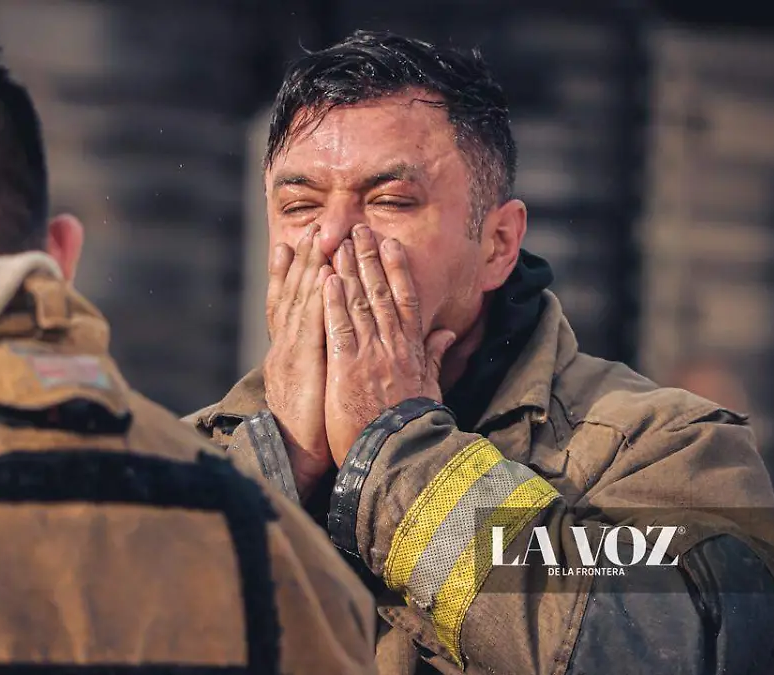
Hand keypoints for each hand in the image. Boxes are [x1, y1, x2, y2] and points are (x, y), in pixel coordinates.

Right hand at [264, 224, 334, 498]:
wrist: (294, 460)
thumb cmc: (314, 431)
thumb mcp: (319, 391)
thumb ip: (329, 365)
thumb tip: (340, 350)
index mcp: (292, 353)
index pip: (292, 303)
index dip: (294, 272)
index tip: (297, 242)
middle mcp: (286, 347)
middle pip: (295, 294)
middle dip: (303, 258)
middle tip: (312, 226)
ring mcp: (291, 354)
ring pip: (300, 303)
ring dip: (308, 269)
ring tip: (317, 238)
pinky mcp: (301, 367)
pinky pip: (311, 328)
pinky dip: (317, 301)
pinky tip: (325, 278)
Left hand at [323, 225, 456, 464]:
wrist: (401, 456)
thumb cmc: (415, 428)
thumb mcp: (431, 388)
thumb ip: (435, 356)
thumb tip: (446, 332)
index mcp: (411, 352)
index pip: (404, 301)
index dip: (396, 270)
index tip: (389, 245)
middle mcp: (392, 347)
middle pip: (380, 294)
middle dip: (370, 259)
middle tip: (360, 230)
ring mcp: (370, 355)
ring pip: (359, 304)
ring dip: (350, 270)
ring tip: (341, 242)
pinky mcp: (347, 369)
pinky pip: (339, 328)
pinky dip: (333, 302)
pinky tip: (327, 279)